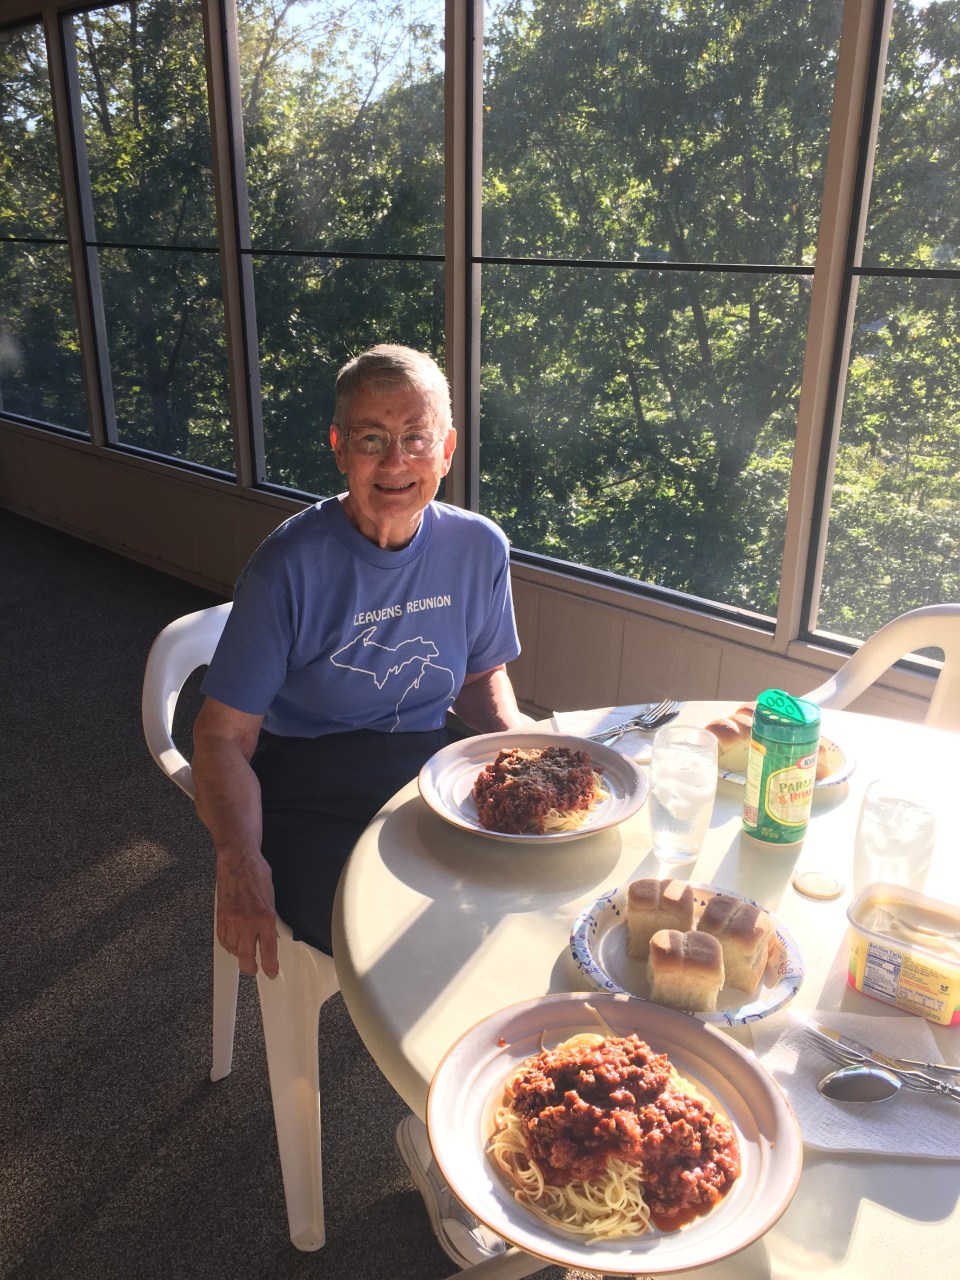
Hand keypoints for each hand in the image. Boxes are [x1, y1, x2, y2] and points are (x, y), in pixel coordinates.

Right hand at [215, 851, 278, 978]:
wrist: (237, 859)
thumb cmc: (256, 873)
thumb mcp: (272, 897)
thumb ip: (269, 918)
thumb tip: (270, 933)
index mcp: (265, 917)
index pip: (267, 950)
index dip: (270, 966)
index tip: (271, 972)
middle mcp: (247, 922)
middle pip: (245, 957)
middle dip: (250, 968)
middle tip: (254, 969)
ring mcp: (231, 921)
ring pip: (232, 950)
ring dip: (238, 955)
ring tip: (244, 953)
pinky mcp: (220, 917)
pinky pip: (222, 939)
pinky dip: (228, 944)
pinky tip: (233, 943)